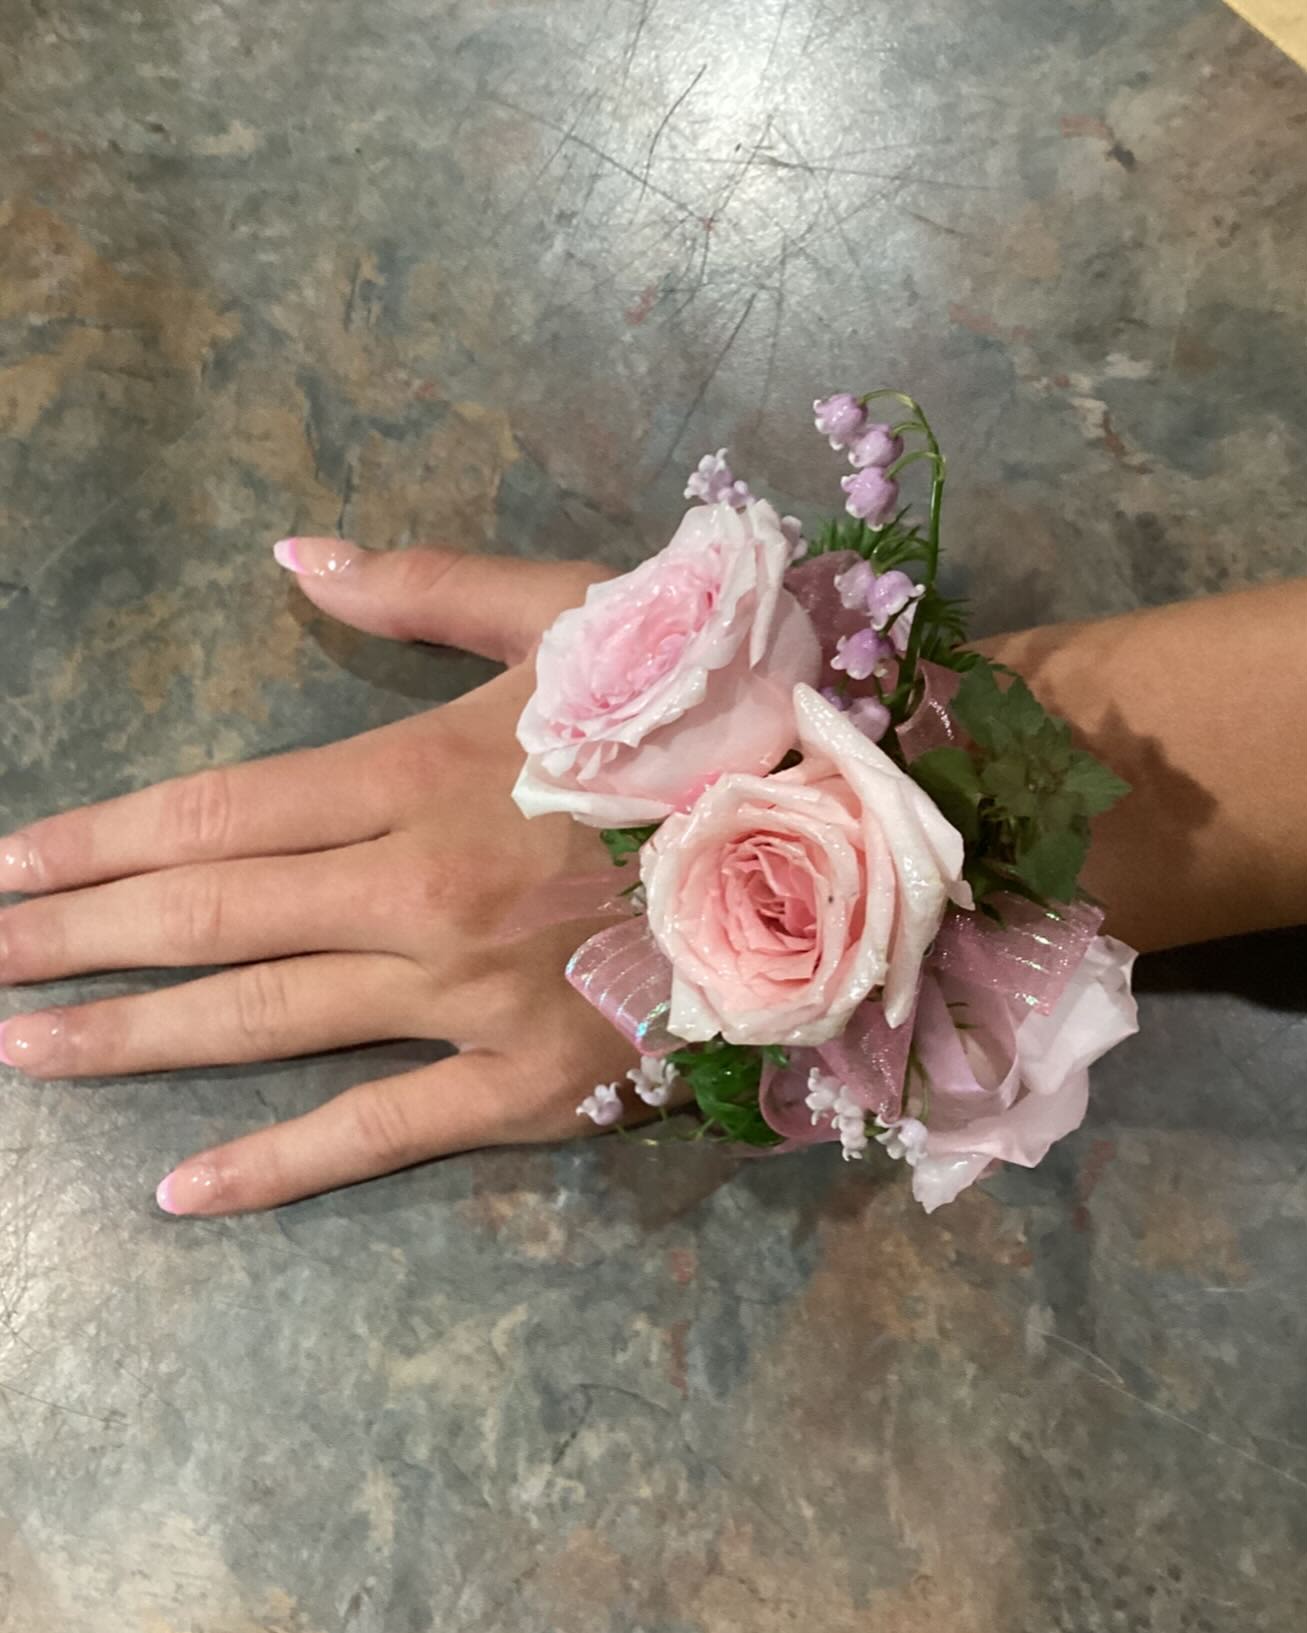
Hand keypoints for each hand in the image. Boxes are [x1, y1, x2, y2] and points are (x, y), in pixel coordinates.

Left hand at [0, 539, 648, 1214]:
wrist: (856, 826)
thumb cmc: (709, 708)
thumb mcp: (578, 612)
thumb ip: (426, 585)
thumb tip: (293, 556)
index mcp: (421, 771)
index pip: (216, 812)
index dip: (96, 838)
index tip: (4, 864)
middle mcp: (419, 892)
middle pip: (209, 918)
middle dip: (73, 937)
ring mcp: (470, 1001)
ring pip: (266, 1023)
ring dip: (130, 1035)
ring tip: (23, 1049)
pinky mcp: (532, 1087)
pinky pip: (383, 1134)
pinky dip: (277, 1167)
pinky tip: (178, 1194)